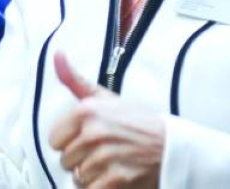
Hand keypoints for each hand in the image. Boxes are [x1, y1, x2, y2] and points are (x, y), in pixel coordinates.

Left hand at [49, 51, 163, 187]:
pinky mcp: (118, 180)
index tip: (88, 140)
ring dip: (93, 176)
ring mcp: (105, 157)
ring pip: (78, 178)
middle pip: (66, 160)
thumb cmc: (139, 122)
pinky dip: (102, 188)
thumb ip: (76, 81)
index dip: (70, 143)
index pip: (54, 140)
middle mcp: (94, 133)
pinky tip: (116, 178)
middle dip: (81, 160)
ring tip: (112, 165)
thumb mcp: (107, 98)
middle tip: (105, 153)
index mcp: (86, 111)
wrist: (175, 147)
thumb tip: (57, 54)